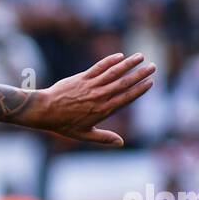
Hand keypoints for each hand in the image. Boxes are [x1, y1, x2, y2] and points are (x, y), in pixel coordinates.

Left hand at [36, 52, 155, 146]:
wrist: (45, 111)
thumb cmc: (64, 124)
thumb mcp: (84, 135)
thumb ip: (104, 138)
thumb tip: (121, 143)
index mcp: (103, 110)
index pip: (126, 98)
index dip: (140, 89)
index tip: (150, 82)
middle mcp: (100, 96)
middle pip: (124, 83)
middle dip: (140, 74)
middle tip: (153, 66)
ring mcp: (91, 86)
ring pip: (114, 72)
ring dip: (129, 64)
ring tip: (141, 56)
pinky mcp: (82, 77)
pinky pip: (99, 67)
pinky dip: (110, 61)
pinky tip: (120, 56)